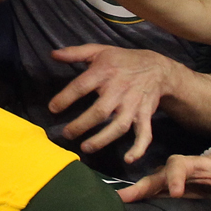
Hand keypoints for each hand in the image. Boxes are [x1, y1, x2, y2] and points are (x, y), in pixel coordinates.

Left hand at [48, 44, 183, 163]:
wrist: (157, 68)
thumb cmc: (122, 60)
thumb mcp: (99, 51)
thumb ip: (75, 53)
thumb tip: (53, 54)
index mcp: (105, 73)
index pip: (81, 86)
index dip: (65, 98)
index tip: (53, 109)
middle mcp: (119, 90)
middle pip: (100, 111)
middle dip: (81, 125)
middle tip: (66, 134)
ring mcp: (133, 104)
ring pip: (119, 126)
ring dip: (103, 139)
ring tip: (85, 147)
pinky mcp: (145, 115)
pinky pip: (145, 134)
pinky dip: (139, 148)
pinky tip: (128, 159)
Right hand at [116, 152, 210, 206]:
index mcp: (187, 163)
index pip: (178, 166)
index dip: (175, 178)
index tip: (176, 193)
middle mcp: (171, 171)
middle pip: (153, 177)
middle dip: (140, 187)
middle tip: (126, 196)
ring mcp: (164, 182)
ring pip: (146, 186)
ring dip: (133, 194)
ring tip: (118, 202)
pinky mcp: (162, 192)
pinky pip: (148, 196)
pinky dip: (137, 201)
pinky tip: (124, 208)